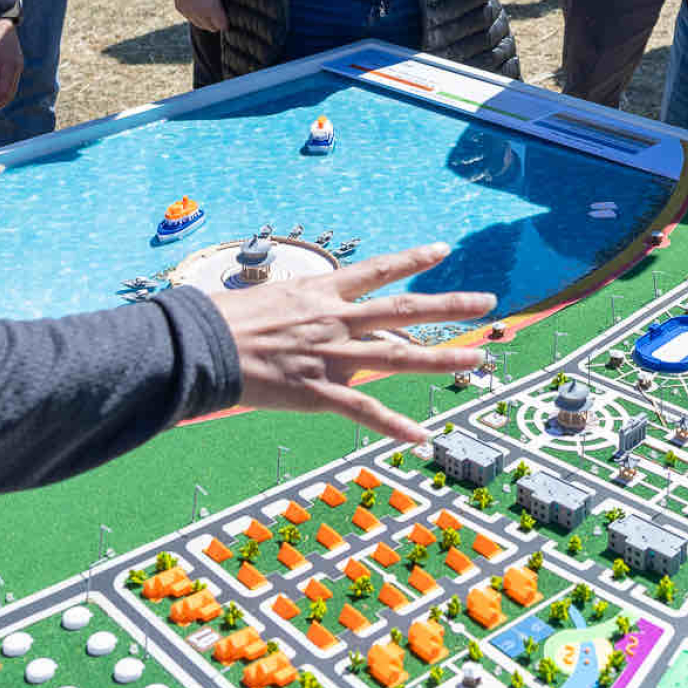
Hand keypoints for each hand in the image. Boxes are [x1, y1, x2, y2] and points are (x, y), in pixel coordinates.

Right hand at [172, 0, 226, 30]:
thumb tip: (234, 4)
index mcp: (211, 7)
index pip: (222, 25)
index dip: (227, 21)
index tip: (229, 16)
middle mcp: (199, 12)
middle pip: (211, 28)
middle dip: (217, 23)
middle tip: (221, 14)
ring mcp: (188, 11)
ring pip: (200, 25)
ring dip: (206, 21)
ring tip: (210, 12)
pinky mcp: (180, 7)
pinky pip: (190, 18)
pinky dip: (195, 16)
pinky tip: (199, 7)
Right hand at [206, 242, 494, 441]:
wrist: (199, 347)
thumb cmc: (222, 320)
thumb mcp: (267, 298)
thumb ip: (297, 307)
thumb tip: (306, 312)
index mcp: (321, 292)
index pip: (378, 270)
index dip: (413, 259)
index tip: (443, 251)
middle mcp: (334, 319)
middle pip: (405, 308)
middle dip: (450, 305)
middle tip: (488, 302)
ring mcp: (330, 355)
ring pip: (398, 356)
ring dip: (442, 358)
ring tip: (479, 360)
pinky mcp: (318, 392)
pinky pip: (365, 411)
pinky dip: (395, 426)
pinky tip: (423, 436)